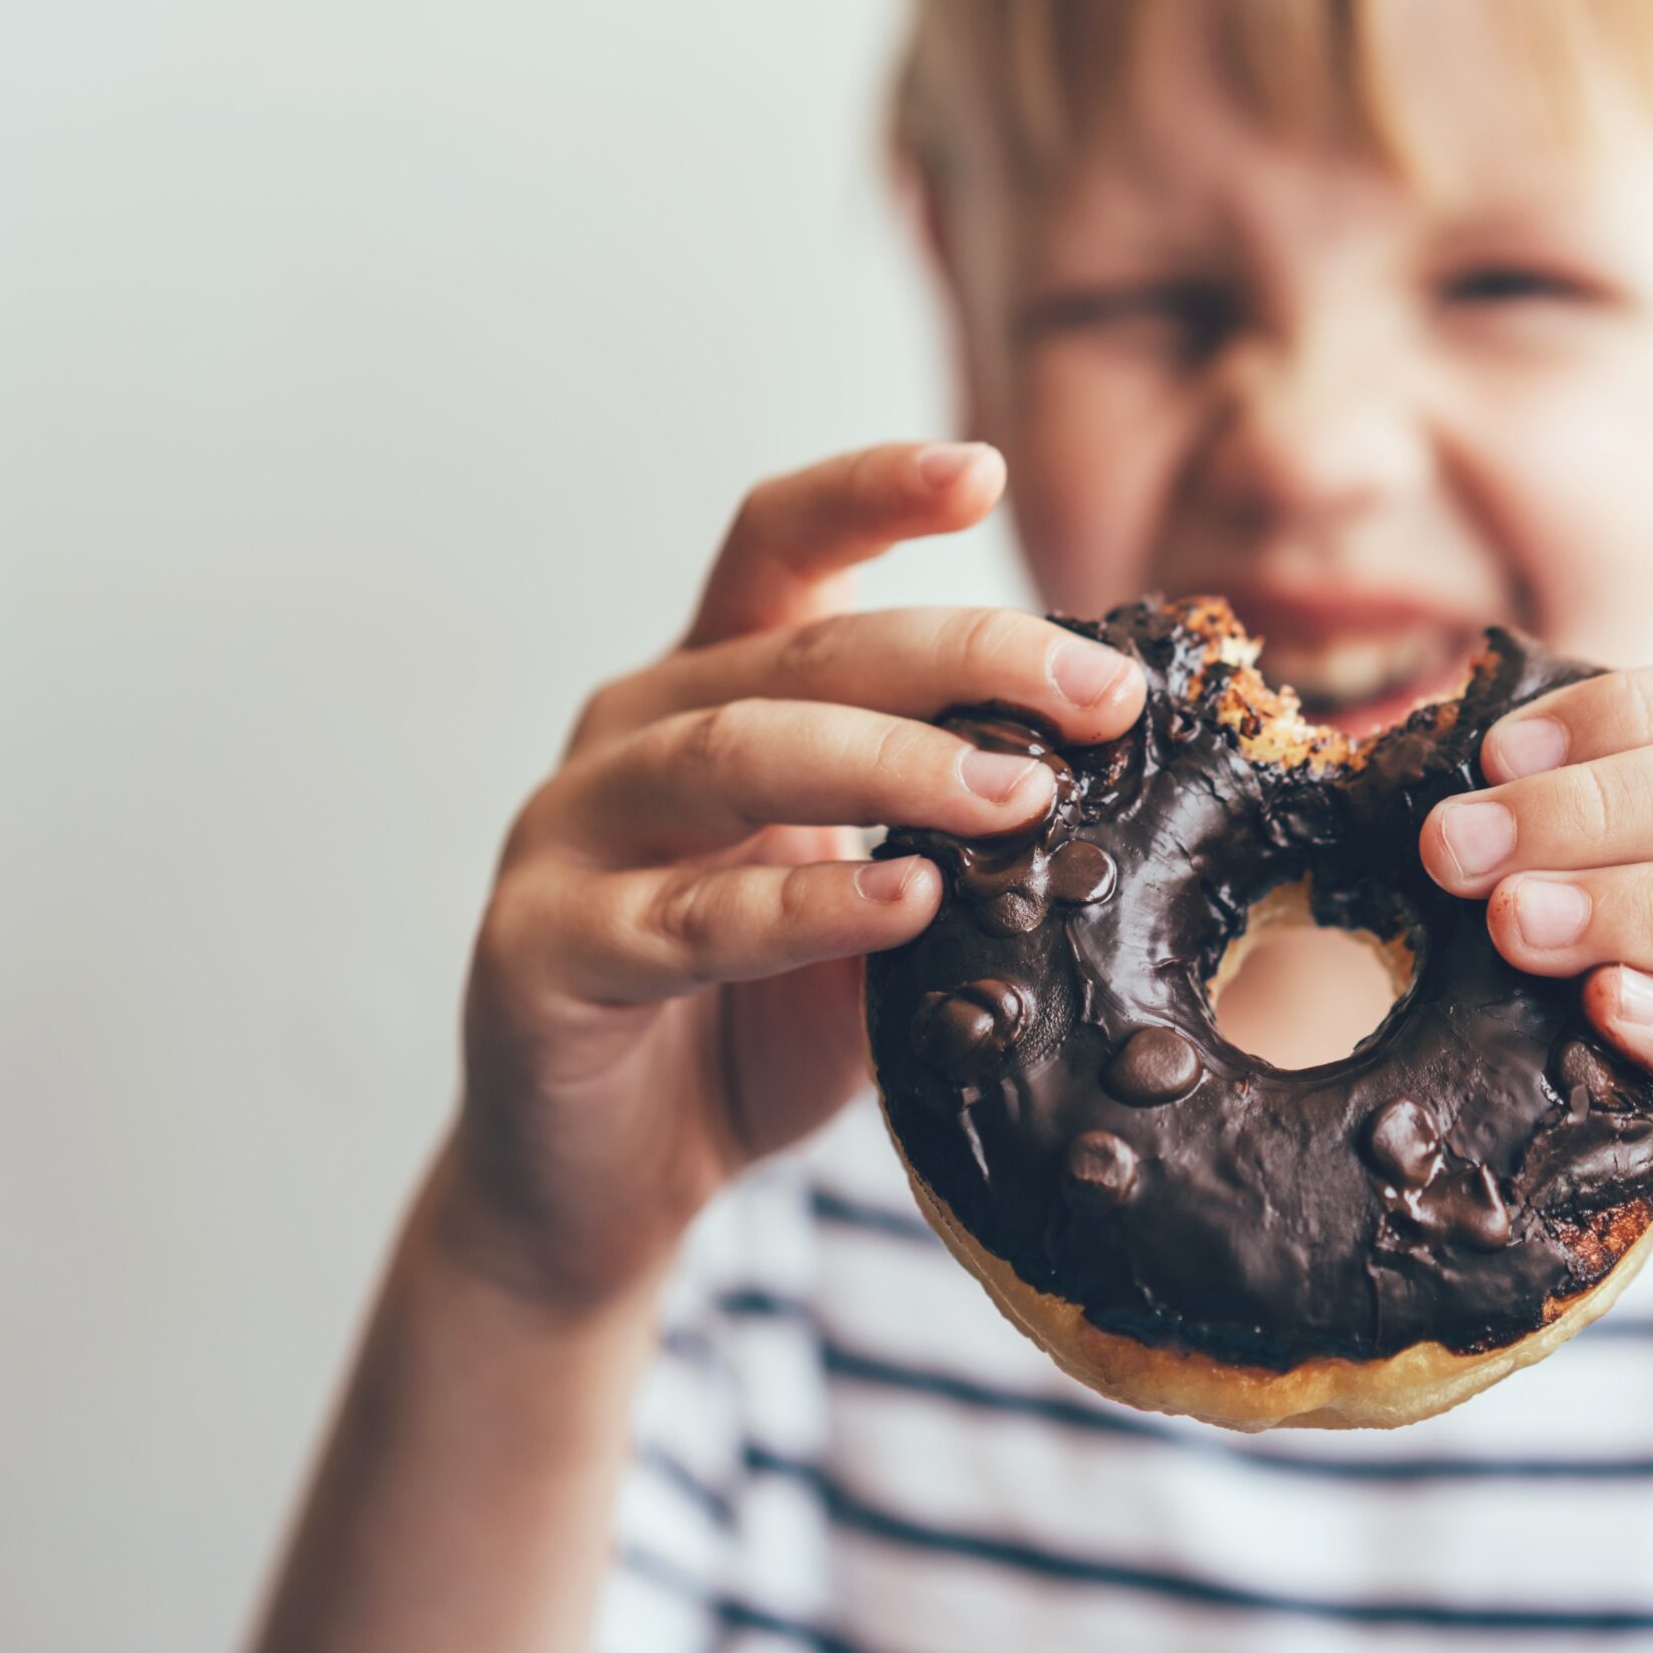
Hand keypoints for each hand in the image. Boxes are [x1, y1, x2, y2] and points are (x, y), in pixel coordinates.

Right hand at [440, 441, 1144, 1309]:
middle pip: (795, 647)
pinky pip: (686, 915)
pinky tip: (906, 901)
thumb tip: (1112, 780)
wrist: (607, 1183)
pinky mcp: (540, 949)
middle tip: (1097, 694)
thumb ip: (948, 838)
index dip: (867, 492)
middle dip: (963, 656)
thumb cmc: (750, 1026)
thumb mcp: (875, 910)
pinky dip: (805, 905)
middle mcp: (631, 734)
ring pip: (734, 753)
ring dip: (891, 764)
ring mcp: (569, 834)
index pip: (778, 548)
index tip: (977, 469)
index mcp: (710, 691)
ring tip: (1022, 791)